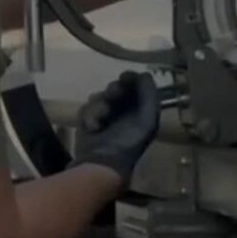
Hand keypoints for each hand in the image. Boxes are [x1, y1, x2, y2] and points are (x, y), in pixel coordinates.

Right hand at [69, 71, 160, 185]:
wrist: (102, 163)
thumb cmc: (128, 141)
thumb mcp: (147, 118)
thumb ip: (150, 94)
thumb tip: (144, 74)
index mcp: (141, 110)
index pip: (136, 86)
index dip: (131, 79)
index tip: (124, 77)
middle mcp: (124, 111)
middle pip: (116, 88)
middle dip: (113, 91)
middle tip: (112, 96)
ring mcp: (104, 116)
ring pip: (99, 96)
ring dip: (100, 105)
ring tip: (102, 119)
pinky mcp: (87, 122)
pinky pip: (86, 108)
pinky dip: (89, 116)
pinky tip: (93, 127)